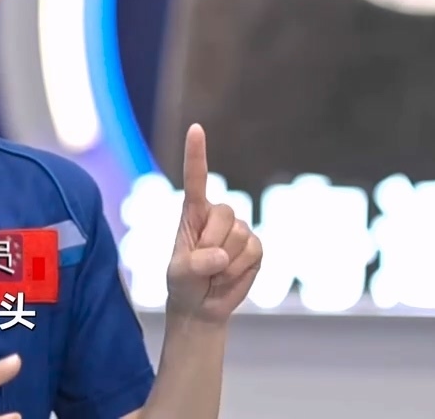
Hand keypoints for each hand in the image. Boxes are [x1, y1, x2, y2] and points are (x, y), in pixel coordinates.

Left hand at [165, 124, 262, 323]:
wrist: (201, 306)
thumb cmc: (183, 283)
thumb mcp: (179, 273)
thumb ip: (195, 263)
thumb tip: (220, 255)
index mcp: (193, 212)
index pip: (196, 178)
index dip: (196, 154)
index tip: (196, 128)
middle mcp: (217, 215)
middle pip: (224, 215)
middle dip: (212, 244)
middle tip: (202, 265)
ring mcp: (239, 229)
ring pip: (240, 236)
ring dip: (226, 262)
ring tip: (215, 273)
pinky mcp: (255, 247)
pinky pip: (253, 252)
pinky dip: (240, 270)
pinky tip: (230, 275)